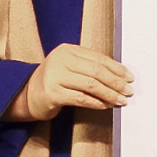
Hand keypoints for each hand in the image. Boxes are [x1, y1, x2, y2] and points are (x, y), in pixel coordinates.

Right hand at [7, 43, 132, 122]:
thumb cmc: (54, 82)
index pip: (98, 58)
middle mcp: (60, 60)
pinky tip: (106, 106)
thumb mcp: (70, 68)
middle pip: (96, 71)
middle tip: (128, 91)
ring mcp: (55, 76)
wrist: (26, 95)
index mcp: (68, 50)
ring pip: (90, 84)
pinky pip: (81, 98)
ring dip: (109, 94)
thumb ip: (89, 68)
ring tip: (121, 100)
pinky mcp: (52, 93)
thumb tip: (120, 77)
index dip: (116, 68)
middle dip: (116, 82)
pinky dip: (96, 103)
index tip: (129, 78)